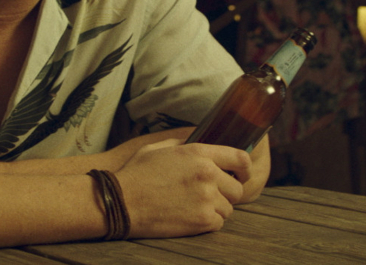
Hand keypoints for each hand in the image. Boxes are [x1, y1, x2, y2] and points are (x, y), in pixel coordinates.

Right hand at [113, 139, 250, 238]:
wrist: (121, 202)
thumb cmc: (136, 174)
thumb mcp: (158, 148)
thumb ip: (182, 144)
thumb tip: (196, 143)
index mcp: (199, 153)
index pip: (240, 158)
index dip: (245, 168)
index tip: (242, 175)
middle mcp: (208, 174)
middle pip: (237, 188)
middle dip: (227, 193)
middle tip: (210, 196)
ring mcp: (206, 198)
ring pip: (228, 208)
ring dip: (216, 209)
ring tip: (194, 207)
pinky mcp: (202, 220)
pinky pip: (218, 223)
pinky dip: (208, 223)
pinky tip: (191, 217)